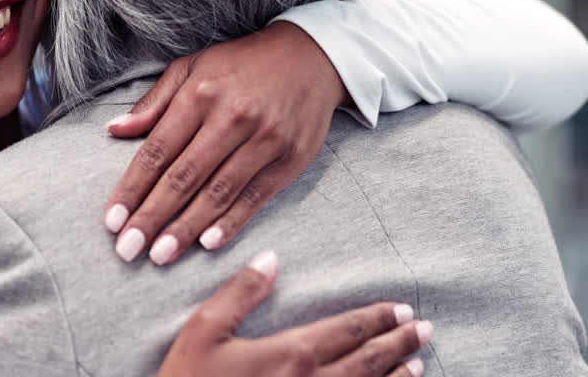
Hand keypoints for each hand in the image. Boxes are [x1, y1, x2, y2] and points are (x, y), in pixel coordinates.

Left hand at [104, 21, 348, 263]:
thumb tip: (114, 130)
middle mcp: (231, 118)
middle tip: (127, 249)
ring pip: (217, 193)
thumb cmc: (240, 65)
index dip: (132, 188)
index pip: (157, 151)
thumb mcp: (192, 68)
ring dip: (186, 228)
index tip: (112, 219)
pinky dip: (231, 223)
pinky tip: (207, 243)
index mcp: (199, 95)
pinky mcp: (289, 159)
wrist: (310, 56)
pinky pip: (255, 197)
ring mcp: (263, 140)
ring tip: (161, 255)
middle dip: (152, 217)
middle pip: (183, 177)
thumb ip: (154, 102)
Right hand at [157, 252, 430, 376]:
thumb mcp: (203, 331)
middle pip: (367, 361)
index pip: (345, 330)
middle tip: (422, 329)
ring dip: (397, 376)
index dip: (375, 319)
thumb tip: (270, 259)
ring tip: (418, 363)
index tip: (401, 309)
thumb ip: (239, 293)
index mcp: (291, 353)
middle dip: (396, 343)